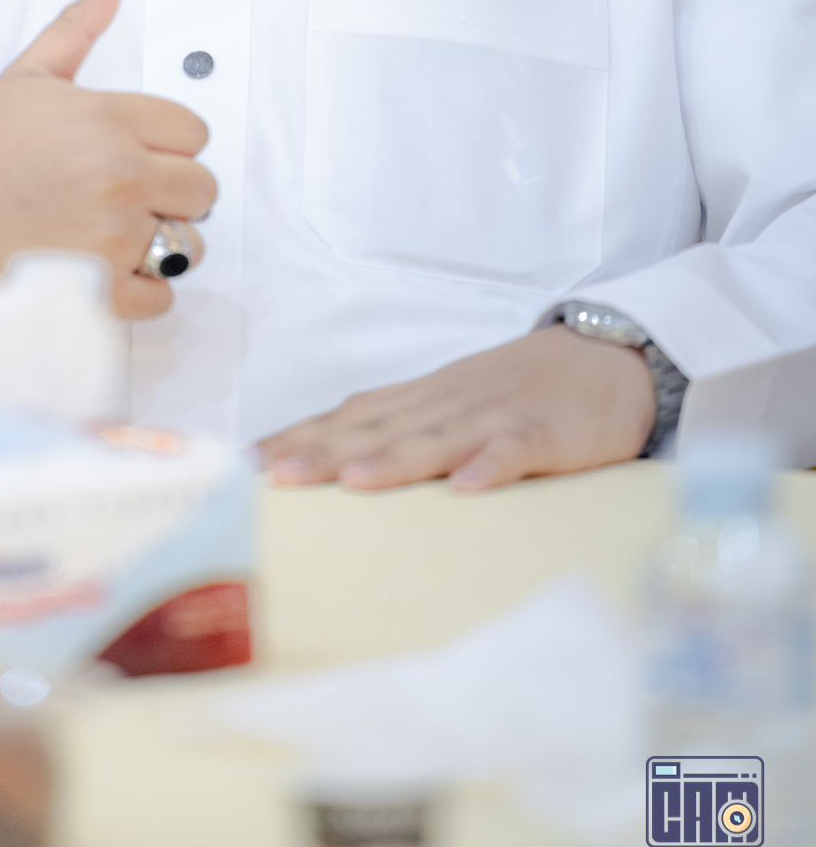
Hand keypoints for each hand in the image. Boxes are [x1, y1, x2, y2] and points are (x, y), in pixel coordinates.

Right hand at [0, 0, 215, 319]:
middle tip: (127, 198)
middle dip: (172, 195)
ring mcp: (112, 235)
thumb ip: (78, 25)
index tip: (136, 156)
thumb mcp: (28, 78)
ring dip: (162, 245)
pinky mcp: (101, 289)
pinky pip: (163, 296)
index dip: (169, 146)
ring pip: (190, 244)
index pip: (195, 132)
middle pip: (203, 188)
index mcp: (108, 118)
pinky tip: (104, 272)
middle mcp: (119, 174)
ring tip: (113, 236)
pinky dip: (141, 291)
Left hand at [258, 326, 656, 492]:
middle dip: (324, 454)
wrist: (605, 356)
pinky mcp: (546, 433)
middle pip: (377, 429)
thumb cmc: (514, 390)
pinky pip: (516, 451)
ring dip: (395, 460)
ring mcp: (494, 416)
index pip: (345, 420)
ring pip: (437, 438)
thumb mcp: (447, 403)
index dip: (296, 441)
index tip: (243, 466)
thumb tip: (322, 458)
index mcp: (418, 401)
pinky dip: (491, 467)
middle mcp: (444, 404)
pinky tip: (468, 490)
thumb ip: (394, 427)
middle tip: (272, 480)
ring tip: (354, 482)